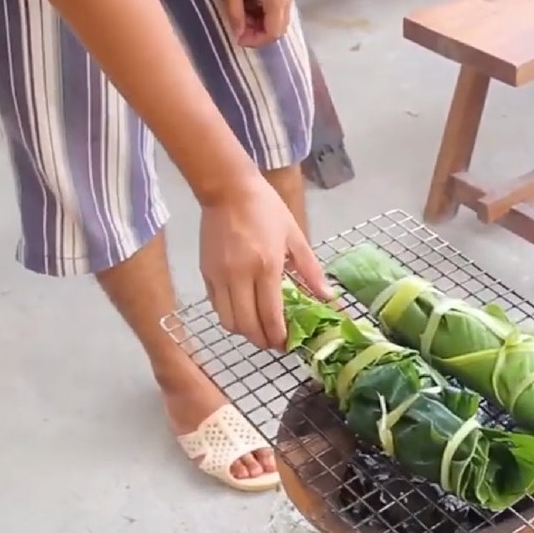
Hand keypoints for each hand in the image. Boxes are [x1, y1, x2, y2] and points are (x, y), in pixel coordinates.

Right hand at [200, 176, 333, 349]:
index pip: (270, 316)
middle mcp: (240, 276)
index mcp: (267, 267)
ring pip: (228, 321)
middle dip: (262, 341)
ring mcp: (220, 276)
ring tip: (258, 329)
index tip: (287, 343)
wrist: (228, 189)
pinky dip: (230, 316)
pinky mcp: (206, 273)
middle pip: (247, 326)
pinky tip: (243, 311)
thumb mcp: (295, 236)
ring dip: (244, 332)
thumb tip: (328, 297)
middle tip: (274, 342)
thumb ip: (311, 270)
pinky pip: (216, 307)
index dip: (278, 337)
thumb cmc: (266, 209)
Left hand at [217, 0, 294, 47]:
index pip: (273, 33)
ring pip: (278, 18)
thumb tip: (238, 33)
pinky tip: (249, 5)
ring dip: (261, 23)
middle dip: (259, 34)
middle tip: (240, 30)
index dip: (256, 41)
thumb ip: (235, 13)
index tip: (239, 38)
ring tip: (242, 17)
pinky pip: (277, 7)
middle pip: (278, 29)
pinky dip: (264, 12)